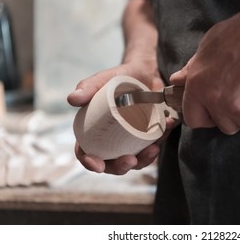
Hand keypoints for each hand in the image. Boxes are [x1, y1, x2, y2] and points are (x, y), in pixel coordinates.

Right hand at [67, 58, 169, 174]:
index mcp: (96, 131)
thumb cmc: (120, 78)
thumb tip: (72, 99)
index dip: (90, 163)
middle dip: (120, 167)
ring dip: (145, 160)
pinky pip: (156, 143)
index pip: (88, 152)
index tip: (98, 165)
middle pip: (113, 163)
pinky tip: (167, 126)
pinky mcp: (150, 136)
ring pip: (136, 160)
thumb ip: (89, 87)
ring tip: (152, 149)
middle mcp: (113, 140)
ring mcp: (133, 140)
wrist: (145, 72)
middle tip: (129, 160)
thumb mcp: (104, 80)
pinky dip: (162, 138)